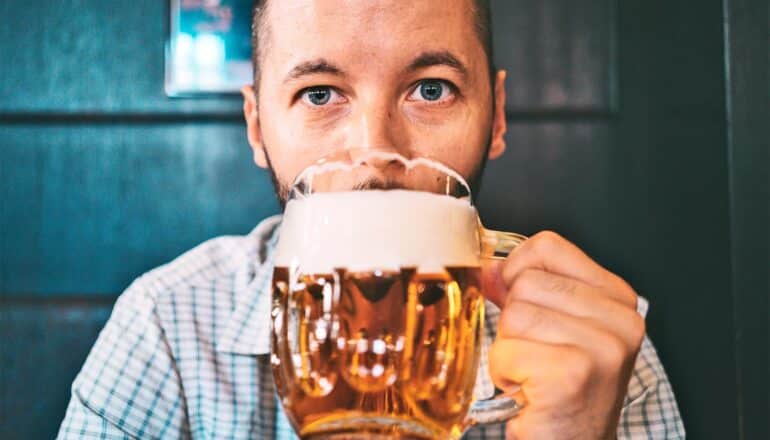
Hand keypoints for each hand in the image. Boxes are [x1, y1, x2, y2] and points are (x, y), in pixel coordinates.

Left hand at [481, 231, 644, 439]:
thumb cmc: (563, 390)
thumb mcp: (555, 327)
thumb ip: (526, 289)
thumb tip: (489, 268)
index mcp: (619, 298)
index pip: (547, 246)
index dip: (516, 270)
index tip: (519, 302)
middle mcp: (621, 320)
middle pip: (526, 282)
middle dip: (514, 322)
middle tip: (536, 355)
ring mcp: (602, 347)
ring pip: (514, 315)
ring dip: (509, 349)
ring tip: (533, 374)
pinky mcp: (573, 374)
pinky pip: (507, 350)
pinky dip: (504, 373)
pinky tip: (528, 391)